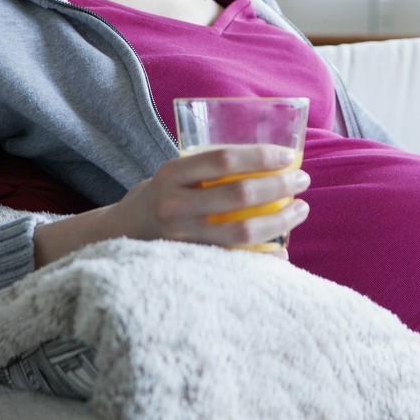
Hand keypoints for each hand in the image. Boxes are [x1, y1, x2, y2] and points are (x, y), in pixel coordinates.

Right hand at [34, 145, 309, 267]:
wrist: (117, 235)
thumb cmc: (160, 196)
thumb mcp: (173, 172)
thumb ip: (207, 167)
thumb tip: (268, 158)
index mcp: (171, 174)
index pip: (222, 160)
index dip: (260, 157)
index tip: (289, 156)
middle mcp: (173, 205)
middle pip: (237, 196)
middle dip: (278, 187)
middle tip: (302, 181)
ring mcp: (181, 238)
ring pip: (241, 234)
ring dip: (279, 222)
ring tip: (300, 210)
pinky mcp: (189, 262)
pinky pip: (235, 261)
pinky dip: (264, 258)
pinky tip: (283, 252)